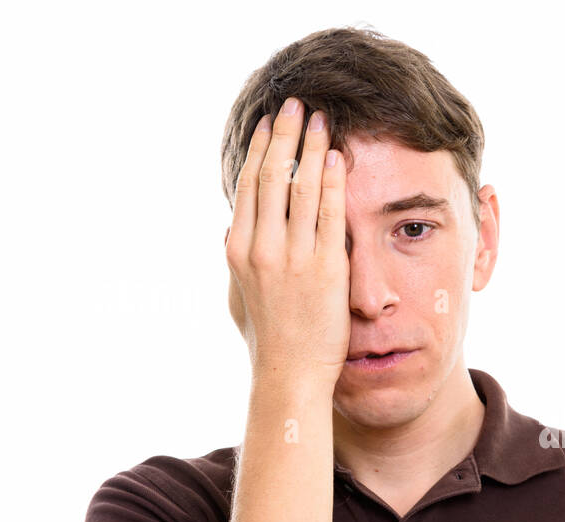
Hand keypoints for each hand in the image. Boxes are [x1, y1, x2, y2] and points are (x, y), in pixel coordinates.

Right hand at [224, 97, 348, 386]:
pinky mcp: (325, 270)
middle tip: (296, 103)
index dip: (259, 150)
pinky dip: (332, 182)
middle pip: (271, 176)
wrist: (289, 376)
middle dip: (284, 135)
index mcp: (238, 250)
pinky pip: (329, 214)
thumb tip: (227, 230)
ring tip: (321, 119)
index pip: (248, 186)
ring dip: (311, 147)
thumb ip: (234, 263)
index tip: (270, 123)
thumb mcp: (238, 299)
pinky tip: (338, 157)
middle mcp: (261, 248)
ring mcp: (292, 257)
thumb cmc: (268, 343)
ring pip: (298, 187)